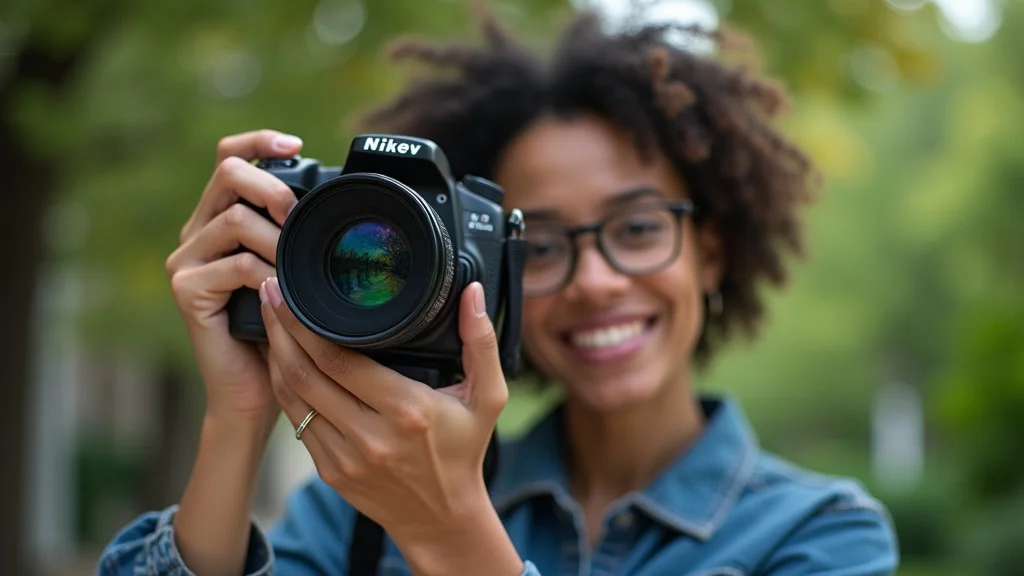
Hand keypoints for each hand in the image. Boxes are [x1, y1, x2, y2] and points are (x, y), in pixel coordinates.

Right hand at [165, 130, 301, 431]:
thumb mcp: (295, 270)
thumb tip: (335, 200)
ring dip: (278, 238)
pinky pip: (235, 265)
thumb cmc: (283, 329)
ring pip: (233, 218)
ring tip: (299, 265)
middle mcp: (198, 233)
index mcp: (221, 219)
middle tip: (299, 215)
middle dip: (272, 185)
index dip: (260, 142)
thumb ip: (297, 235)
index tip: (296, 145)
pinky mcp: (187, 291)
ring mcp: (187, 261)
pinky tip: (285, 291)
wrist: (256, 391)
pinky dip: (268, 273)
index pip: (229, 157)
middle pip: (228, 172)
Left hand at [259, 277, 523, 575]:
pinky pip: (296, 422)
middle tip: (268, 293)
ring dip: (274, 357)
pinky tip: (281, 362)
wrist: (442, 518)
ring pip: (293, 398)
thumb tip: (472, 292)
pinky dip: (284, 388)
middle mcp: (371, 436)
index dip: (306, 325)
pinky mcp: (330, 470)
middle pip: (306, 374)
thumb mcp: (488, 397)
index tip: (290, 292)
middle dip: (280, 330)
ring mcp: (345, 457)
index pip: (340, 361)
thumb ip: (481, 342)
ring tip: (267, 320)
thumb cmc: (464, 450)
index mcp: (407, 410)